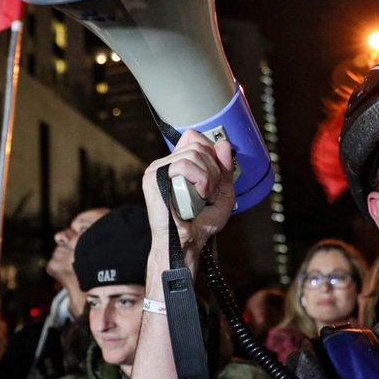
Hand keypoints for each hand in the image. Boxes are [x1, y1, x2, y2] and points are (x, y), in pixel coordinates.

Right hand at [142, 130, 234, 261]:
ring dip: (208, 178)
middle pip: (198, 145)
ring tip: (204, 197)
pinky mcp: (153, 178)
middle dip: (214, 169)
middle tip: (211, 193)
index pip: (194, 137)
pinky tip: (197, 197)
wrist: (187, 242)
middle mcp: (166, 163)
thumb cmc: (201, 223)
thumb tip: (224, 143)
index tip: (215, 176)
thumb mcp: (223, 193)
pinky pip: (183, 166)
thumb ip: (225, 169)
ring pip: (193, 154)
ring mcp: (157, 169)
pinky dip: (200, 181)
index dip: (210, 151)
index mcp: (178, 163)